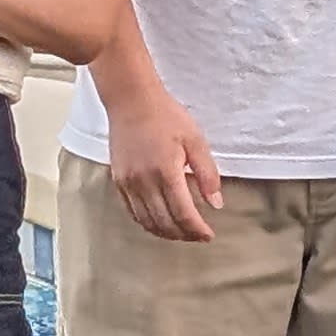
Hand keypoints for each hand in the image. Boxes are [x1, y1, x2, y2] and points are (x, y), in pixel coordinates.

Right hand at [109, 84, 224, 242]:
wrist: (131, 100)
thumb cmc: (166, 116)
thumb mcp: (195, 140)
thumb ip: (207, 174)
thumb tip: (216, 203)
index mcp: (166, 171)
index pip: (183, 213)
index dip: (197, 229)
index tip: (208, 235)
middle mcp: (144, 181)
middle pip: (165, 222)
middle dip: (184, 234)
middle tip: (197, 236)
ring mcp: (128, 183)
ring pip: (147, 221)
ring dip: (166, 233)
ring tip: (181, 232)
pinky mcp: (118, 181)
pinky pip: (133, 212)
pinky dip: (147, 223)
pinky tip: (160, 222)